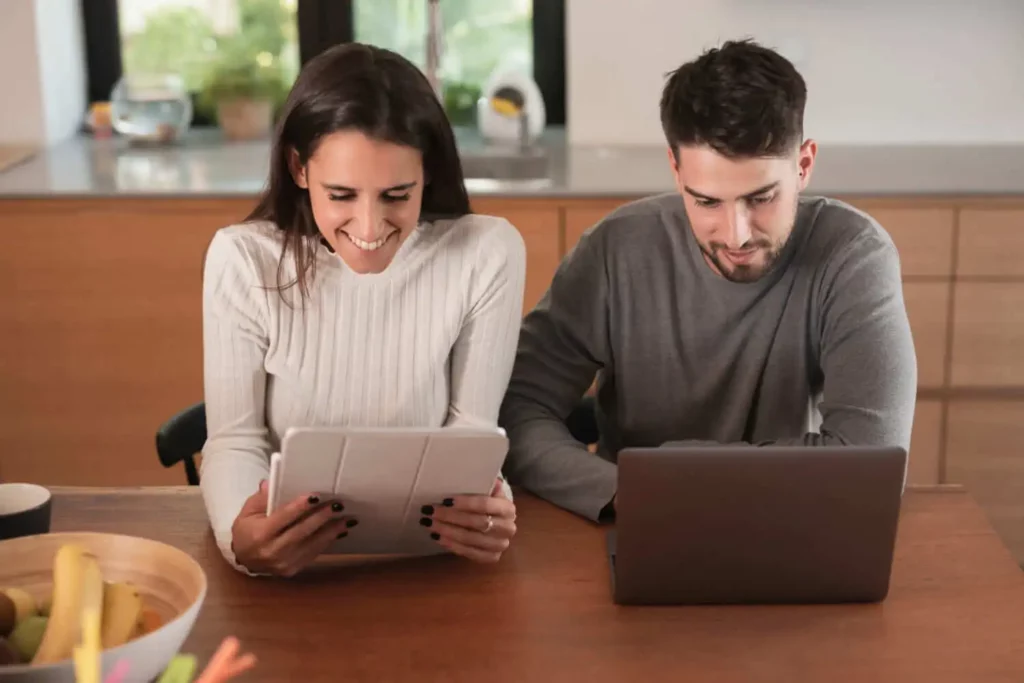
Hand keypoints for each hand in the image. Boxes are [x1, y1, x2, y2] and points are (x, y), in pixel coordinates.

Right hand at [230, 481, 356, 576]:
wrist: (244, 559)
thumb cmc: (247, 530)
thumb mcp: (248, 511)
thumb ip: (261, 498)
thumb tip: (270, 483)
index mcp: (259, 534)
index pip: (282, 518)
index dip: (299, 507)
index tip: (316, 496)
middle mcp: (272, 551)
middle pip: (300, 532)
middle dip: (321, 518)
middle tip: (337, 505)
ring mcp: (283, 563)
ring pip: (311, 545)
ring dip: (331, 531)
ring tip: (347, 519)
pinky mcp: (293, 570)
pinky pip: (313, 554)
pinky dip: (327, 542)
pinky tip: (340, 531)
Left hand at [421, 478, 516, 562]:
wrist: (499, 522)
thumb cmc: (489, 502)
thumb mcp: (489, 490)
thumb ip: (485, 484)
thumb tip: (488, 478)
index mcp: (508, 508)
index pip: (486, 505)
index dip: (466, 503)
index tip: (445, 500)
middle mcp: (508, 528)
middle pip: (476, 523)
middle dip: (450, 517)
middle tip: (430, 511)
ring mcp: (501, 545)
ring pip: (471, 539)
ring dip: (447, 531)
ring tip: (429, 524)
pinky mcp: (492, 558)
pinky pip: (470, 554)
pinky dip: (452, 546)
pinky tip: (438, 537)